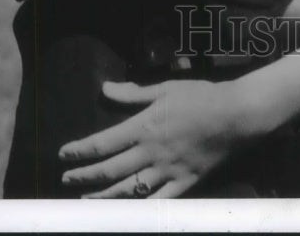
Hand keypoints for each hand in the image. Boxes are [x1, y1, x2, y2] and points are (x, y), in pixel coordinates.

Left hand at [58, 78, 252, 198]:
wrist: (235, 115)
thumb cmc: (200, 97)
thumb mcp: (165, 88)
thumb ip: (133, 94)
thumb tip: (105, 89)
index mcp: (144, 126)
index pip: (103, 142)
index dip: (81, 150)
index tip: (64, 154)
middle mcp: (151, 152)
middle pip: (110, 170)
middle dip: (85, 177)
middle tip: (66, 179)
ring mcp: (167, 171)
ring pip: (129, 190)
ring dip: (104, 197)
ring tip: (86, 200)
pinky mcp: (184, 183)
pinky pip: (158, 201)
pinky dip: (140, 208)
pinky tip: (127, 211)